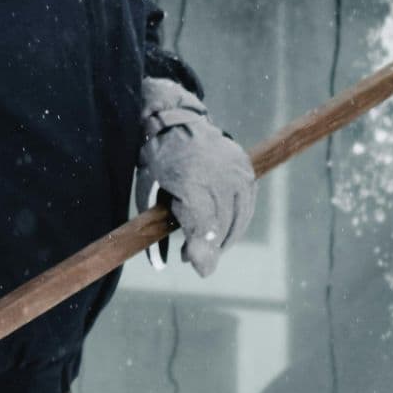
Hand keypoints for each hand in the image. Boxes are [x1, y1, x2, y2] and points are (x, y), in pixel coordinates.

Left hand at [136, 78, 256, 276]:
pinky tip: (219, 230)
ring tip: (202, 244)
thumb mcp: (146, 193)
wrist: (177, 121)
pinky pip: (245, 208)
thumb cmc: (157, 161)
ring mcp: (237, 173)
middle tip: (189, 257)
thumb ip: (155, 229)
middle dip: (208, 249)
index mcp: (191, 180)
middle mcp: (219, 176)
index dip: (203, 251)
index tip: (201, 271)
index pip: (203, 224)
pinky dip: (234, 224)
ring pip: (236, 220)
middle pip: (221, 226)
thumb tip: (161, 267)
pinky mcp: (246, 173)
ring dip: (221, 239)